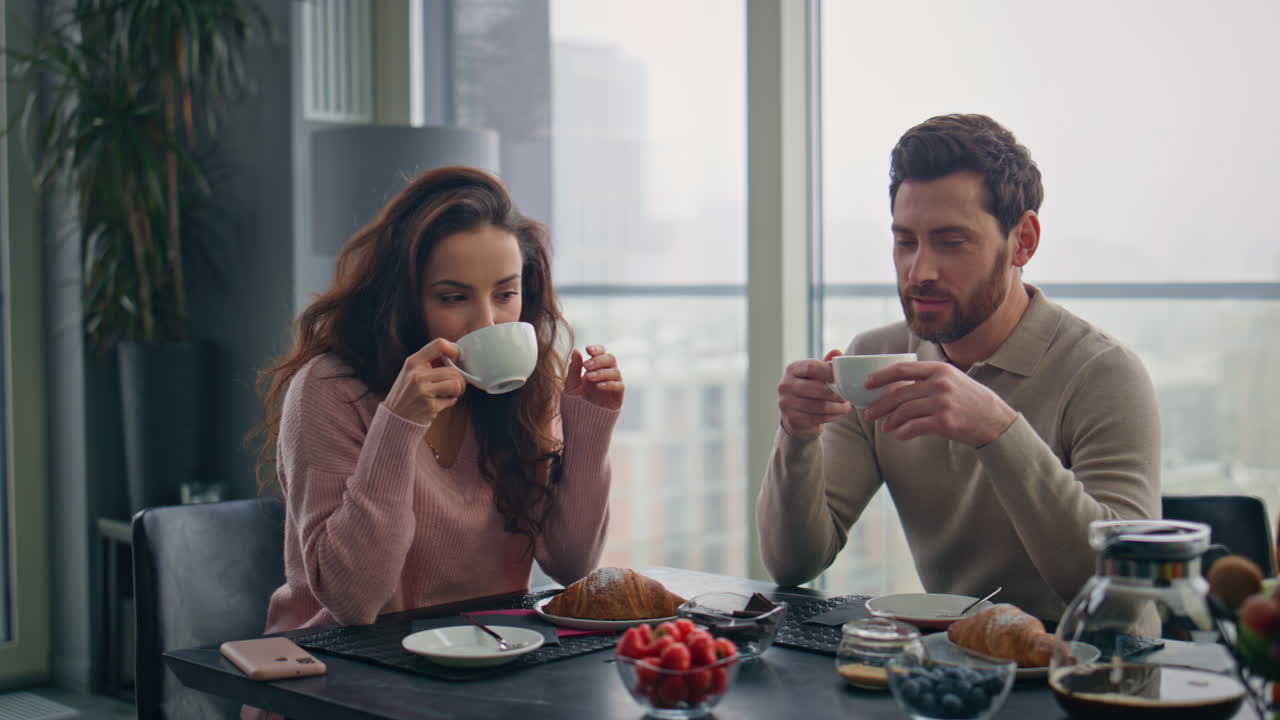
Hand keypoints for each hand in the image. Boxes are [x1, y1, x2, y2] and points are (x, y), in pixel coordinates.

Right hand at [383, 338, 466, 425]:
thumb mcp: (411, 371)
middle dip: (459, 378)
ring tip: (450, 392)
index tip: (456, 358)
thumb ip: (429, 362)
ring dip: (458, 390)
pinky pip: (452, 400)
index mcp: (413, 362)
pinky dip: (450, 401)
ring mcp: (423, 391)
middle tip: (455, 383)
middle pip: (453, 371)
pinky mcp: (430, 406)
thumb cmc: (408, 391)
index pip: (439, 344)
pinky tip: (441, 402)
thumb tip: (456, 356)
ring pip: (456, 384)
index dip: (454, 350)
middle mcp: (417, 375)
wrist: (396, 416)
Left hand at [565, 345, 623, 410]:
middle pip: (611, 359)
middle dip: (599, 360)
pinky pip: (620, 386)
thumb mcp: (571, 384)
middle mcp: (607, 374)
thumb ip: (574, 368)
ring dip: (602, 372)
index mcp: (596, 368)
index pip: (602, 353)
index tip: (588, 350)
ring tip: (588, 377)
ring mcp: (613, 385)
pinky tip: (598, 386)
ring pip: (616, 371)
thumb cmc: (575, 401)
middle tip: (587, 365)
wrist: (580, 422)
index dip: (597, 349)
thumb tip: (576, 350)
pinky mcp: (618, 397)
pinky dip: (610, 384)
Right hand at [778, 349, 852, 438]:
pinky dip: (831, 417)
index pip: (811, 367)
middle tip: (847, 395)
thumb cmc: (809, 391)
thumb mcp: (815, 375)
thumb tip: (837, 353)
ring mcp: (786, 403)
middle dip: (836, 393)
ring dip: (837, 407)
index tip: (843, 377)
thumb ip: (826, 364)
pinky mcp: (792, 419)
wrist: (795, 416)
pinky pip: (817, 418)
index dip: (828, 371)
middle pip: (816, 388)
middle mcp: (785, 385)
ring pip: (818, 406)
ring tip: (846, 406)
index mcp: (792, 370)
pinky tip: (837, 414)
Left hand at [862, 361, 1016, 445]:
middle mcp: (940, 384)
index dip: (880, 376)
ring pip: (903, 412)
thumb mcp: (952, 380)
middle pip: (898, 394)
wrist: (995, 420)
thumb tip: (894, 386)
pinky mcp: (944, 422)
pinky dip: (902, 432)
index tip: (866, 384)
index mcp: (939, 369)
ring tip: (885, 427)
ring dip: (890, 421)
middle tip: (870, 414)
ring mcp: (942, 403)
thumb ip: (927, 379)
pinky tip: (899, 435)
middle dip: (880, 406)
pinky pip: (914, 427)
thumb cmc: (969, 400)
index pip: (901, 370)